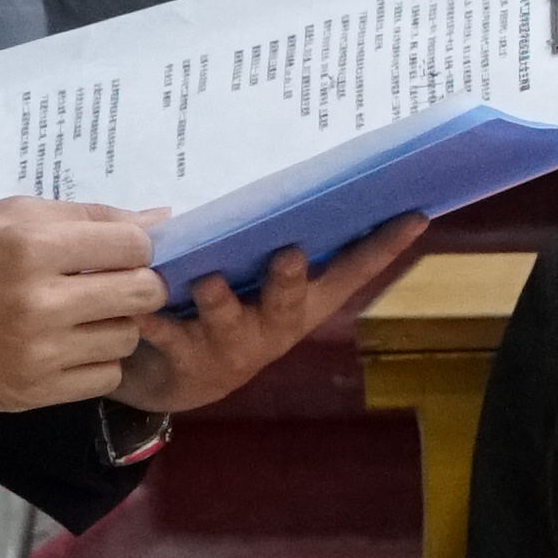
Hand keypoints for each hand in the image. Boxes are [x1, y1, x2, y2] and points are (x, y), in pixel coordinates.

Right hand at [0, 200, 179, 406]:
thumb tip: (162, 220)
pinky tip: (67, 345)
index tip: (120, 250)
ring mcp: (35, 355)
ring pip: (127, 338)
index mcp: (29, 248)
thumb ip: (88, 218)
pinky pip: (104, 378)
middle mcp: (37, 304)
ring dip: (114, 323)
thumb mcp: (10, 217)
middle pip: (143, 294)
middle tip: (111, 282)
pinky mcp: (31, 394)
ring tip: (80, 314)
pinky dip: (95, 361)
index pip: (134, 245)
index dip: (136, 244)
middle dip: (137, 283)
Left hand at [112, 220, 435, 415]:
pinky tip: (142, 308)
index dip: (384, 246)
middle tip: (289, 254)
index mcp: (303, 300)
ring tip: (209, 282)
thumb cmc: (226, 308)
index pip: (352, 271)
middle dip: (290, 280)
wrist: (177, 380)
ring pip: (227, 320)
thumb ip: (260, 234)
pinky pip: (166, 334)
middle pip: (291, 301)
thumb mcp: (254, 273)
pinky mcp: (185, 359)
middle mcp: (276, 325)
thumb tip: (276, 176)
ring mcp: (232, 346)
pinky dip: (153, 319)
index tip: (416, 214)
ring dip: (219, 300)